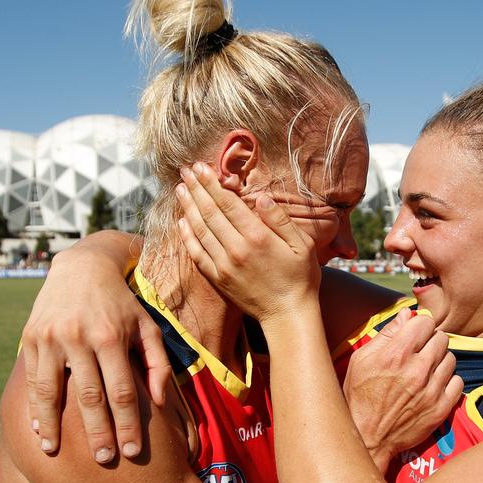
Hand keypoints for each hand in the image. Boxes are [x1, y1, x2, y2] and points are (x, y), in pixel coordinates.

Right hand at [22, 239, 170, 461]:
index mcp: (112, 337)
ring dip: (55, 425)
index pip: (122, 391)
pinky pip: (34, 378)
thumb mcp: (147, 327)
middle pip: (90, 396)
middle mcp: (80, 338)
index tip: (132, 452)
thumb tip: (161, 403)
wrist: (83, 267)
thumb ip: (158, 364)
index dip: (128, 424)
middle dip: (98, 432)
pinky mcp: (32, 337)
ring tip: (56, 451)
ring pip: (53, 391)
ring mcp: (52, 338)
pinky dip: (35, 406)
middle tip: (105, 460)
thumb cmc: (123, 304)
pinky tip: (39, 429)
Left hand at [175, 163, 320, 322]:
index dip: (212, 183)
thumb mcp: (301, 245)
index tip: (201, 167)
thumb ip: (280, 220)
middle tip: (185, 170)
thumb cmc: (301, 278)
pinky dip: (187, 236)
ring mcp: (224, 265)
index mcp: (257, 237)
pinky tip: (182, 221)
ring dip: (188, 207)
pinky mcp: (218, 279)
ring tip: (180, 189)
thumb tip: (261, 197)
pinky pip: (197, 254)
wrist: (288, 315)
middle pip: (210, 212)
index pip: (228, 203)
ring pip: (200, 230)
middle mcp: (236, 249)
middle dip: (196, 188)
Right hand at [344, 311, 463, 471]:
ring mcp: (432, 390)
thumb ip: (387, 334)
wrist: (368, 437)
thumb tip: (407, 314)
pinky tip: (432, 386)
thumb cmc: (360, 396)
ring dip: (439, 361)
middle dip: (430, 341)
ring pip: (451, 359)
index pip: (425, 322)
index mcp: (396, 354)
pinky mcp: (441, 408)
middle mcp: (417, 369)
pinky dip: (447, 382)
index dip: (418, 326)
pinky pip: (458, 382)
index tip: (413, 335)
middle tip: (419, 353)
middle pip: (441, 338)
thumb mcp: (362, 359)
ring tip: (425, 370)